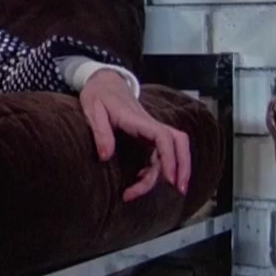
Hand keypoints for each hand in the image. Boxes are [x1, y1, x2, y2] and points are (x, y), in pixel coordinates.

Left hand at [79, 70, 190, 202]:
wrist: (103, 81)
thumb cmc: (98, 94)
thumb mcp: (92, 109)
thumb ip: (100, 132)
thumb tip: (106, 157)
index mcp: (138, 119)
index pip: (163, 137)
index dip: (170, 158)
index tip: (168, 178)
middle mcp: (149, 125)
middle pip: (179, 143)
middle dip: (183, 166)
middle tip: (179, 189)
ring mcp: (150, 130)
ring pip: (170, 151)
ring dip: (165, 173)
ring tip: (140, 193)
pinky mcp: (146, 135)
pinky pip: (159, 153)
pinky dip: (154, 170)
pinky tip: (140, 179)